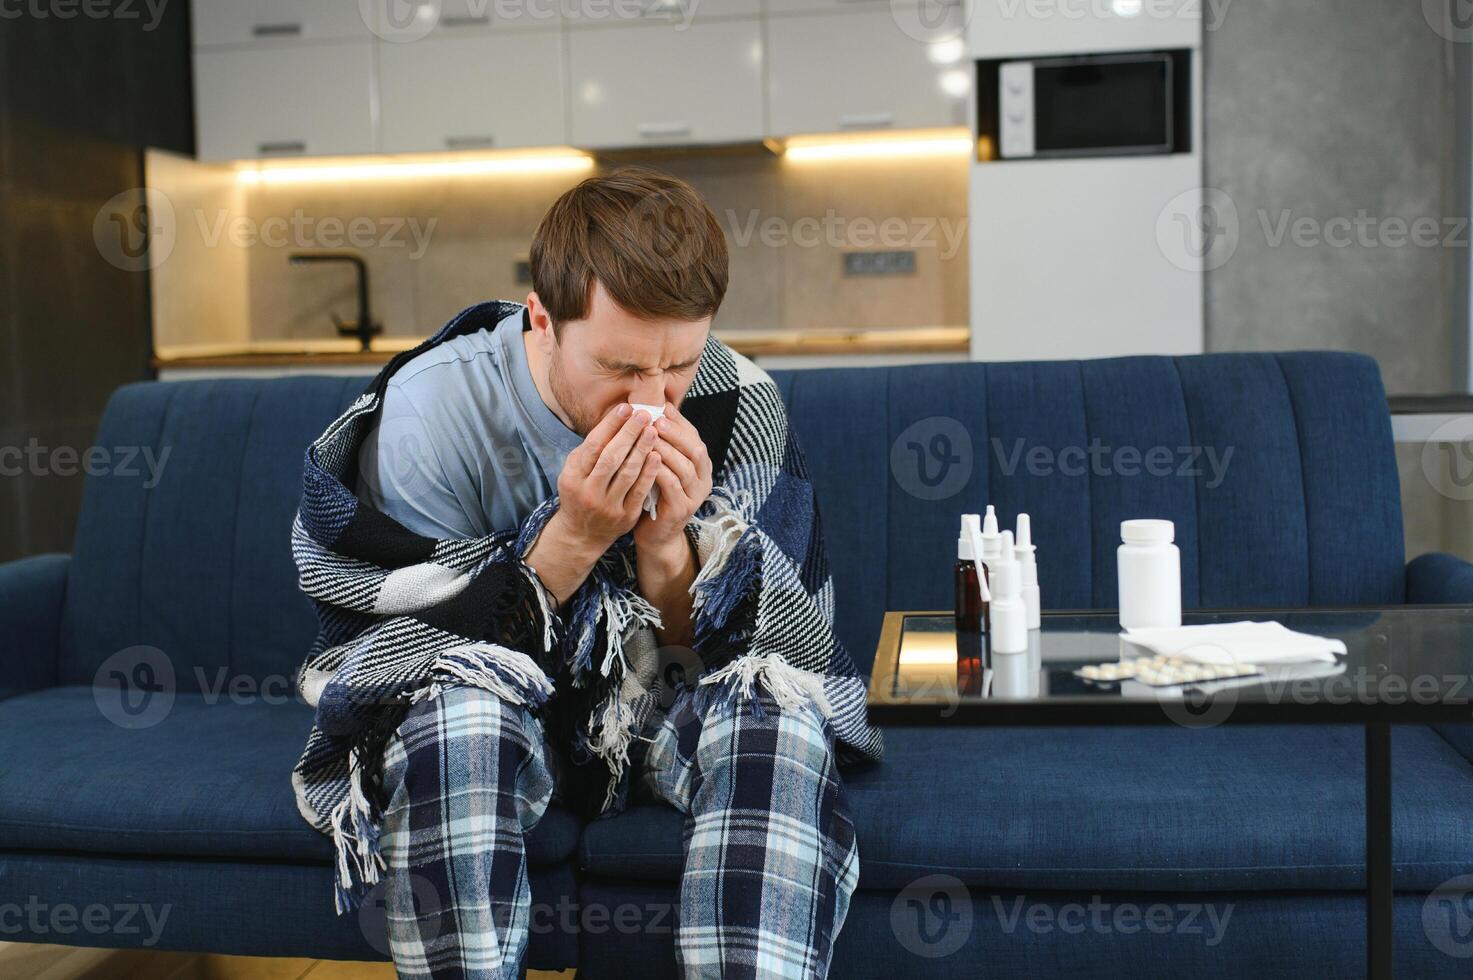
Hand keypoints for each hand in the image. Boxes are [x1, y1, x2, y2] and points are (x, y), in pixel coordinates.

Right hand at [554, 403, 662, 552]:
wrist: (582, 534)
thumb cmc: (580, 494)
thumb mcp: (574, 472)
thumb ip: (589, 450)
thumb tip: (614, 419)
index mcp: (573, 477)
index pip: (593, 446)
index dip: (610, 425)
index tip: (625, 407)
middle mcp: (588, 492)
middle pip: (611, 458)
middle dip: (629, 433)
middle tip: (644, 414)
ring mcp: (607, 506)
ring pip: (627, 473)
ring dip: (642, 449)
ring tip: (653, 430)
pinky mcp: (625, 516)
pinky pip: (639, 491)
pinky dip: (649, 473)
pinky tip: (657, 455)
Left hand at [633, 400, 712, 554]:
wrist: (656, 535)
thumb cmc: (655, 495)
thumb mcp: (662, 466)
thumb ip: (663, 444)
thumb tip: (657, 408)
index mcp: (701, 467)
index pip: (695, 438)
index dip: (680, 423)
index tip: (662, 408)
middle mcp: (703, 480)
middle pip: (696, 450)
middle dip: (676, 433)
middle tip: (656, 420)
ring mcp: (695, 496)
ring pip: (685, 467)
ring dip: (667, 450)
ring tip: (649, 437)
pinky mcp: (682, 509)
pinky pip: (673, 486)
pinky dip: (660, 471)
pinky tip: (646, 461)